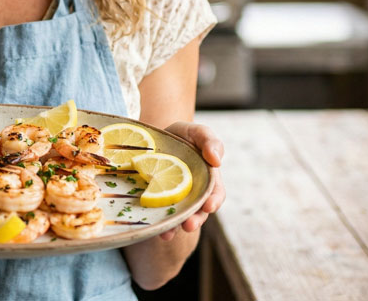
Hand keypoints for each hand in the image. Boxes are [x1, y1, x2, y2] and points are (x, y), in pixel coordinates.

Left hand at [157, 121, 225, 240]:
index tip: (209, 206)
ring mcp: (174, 199)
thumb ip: (210, 142)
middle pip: (198, 212)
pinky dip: (156, 223)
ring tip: (167, 234)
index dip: (214, 202)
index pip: (215, 194)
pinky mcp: (156, 201)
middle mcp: (194, 194)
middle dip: (194, 221)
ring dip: (175, 228)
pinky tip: (150, 229)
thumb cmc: (183, 135)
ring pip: (178, 218)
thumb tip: (217, 160)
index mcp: (208, 180)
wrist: (157, 137)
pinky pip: (159, 215)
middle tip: (188, 225)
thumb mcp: (198, 132)